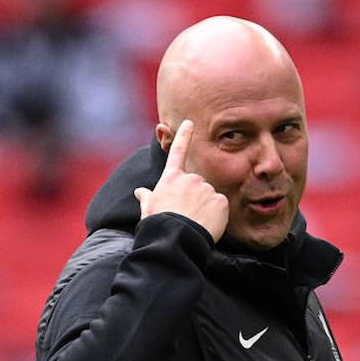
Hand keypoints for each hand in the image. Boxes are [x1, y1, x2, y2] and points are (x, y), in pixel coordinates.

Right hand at [134, 120, 227, 242]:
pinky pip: (220, 206)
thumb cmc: (159, 224)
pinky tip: (207, 224)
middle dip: (194, 197)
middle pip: (196, 185)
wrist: (175, 238)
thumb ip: (147, 198)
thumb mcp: (148, 209)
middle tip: (186, 215)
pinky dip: (216, 215)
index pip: (177, 152)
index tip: (189, 122)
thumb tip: (139, 192)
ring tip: (194, 222)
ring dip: (205, 207)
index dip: (183, 136)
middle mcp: (190, 179)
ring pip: (209, 196)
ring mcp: (206, 188)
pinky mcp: (220, 200)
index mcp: (171, 178)